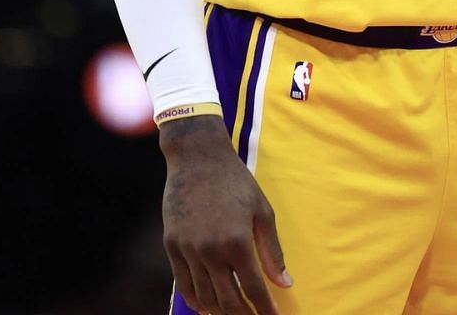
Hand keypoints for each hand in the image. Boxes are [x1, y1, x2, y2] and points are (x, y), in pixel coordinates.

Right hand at [160, 117, 292, 313]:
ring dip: (220, 312)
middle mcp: (211, 250)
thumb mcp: (262, 212)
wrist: (196, 157)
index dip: (266, 310)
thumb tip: (284, 283)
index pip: (254, 290)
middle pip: (229, 301)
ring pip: (205, 296)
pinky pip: (183, 282)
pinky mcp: (172, 244)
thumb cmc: (235, 181)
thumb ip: (272, 251)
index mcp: (238, 242)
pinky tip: (205, 307)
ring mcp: (188, 249)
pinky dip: (195, 299)